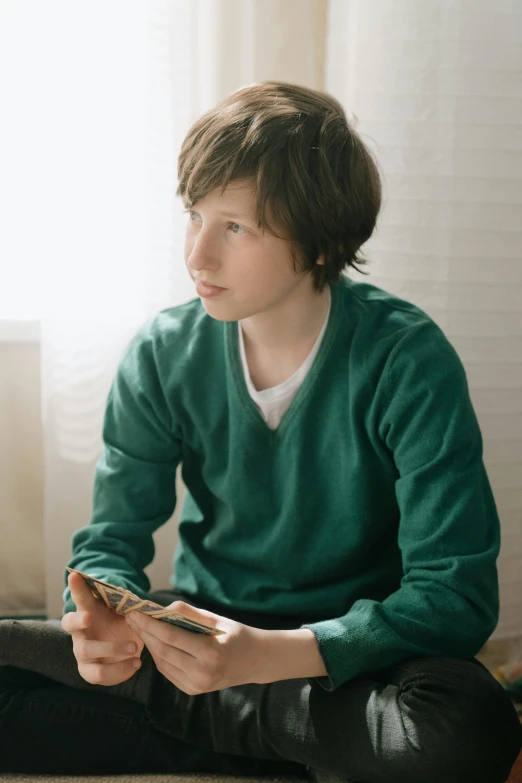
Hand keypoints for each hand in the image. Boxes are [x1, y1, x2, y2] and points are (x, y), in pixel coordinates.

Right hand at [61, 571, 144, 685]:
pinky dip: (119, 671)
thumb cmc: (127, 624)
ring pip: (86, 651)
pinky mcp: (89, 671)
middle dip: (81, 620)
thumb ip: (133, 605)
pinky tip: (136, 664)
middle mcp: (80, 631)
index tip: (75, 575)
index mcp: (89, 610)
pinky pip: (98, 674)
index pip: (80, 596)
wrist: (128, 648)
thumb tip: (149, 603)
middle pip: (71, 624)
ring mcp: (82, 651)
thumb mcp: (130, 612)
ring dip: (110, 649)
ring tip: (136, 649)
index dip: (76, 588)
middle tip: (91, 616)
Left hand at [125, 600, 268, 694]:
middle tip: (131, 617)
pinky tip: (154, 642)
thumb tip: (163, 607)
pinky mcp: (192, 690)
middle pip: (163, 651)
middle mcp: (201, 673)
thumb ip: (190, 613)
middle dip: (145, 633)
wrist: (256, 661)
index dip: (150, 624)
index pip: (171, 637)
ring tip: (140, 627)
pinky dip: (158, 656)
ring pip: (162, 663)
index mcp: (209, 653)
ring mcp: (196, 685)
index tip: (134, 612)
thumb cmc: (237, 634)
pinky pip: (168, 671)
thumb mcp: (217, 619)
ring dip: (149, 644)